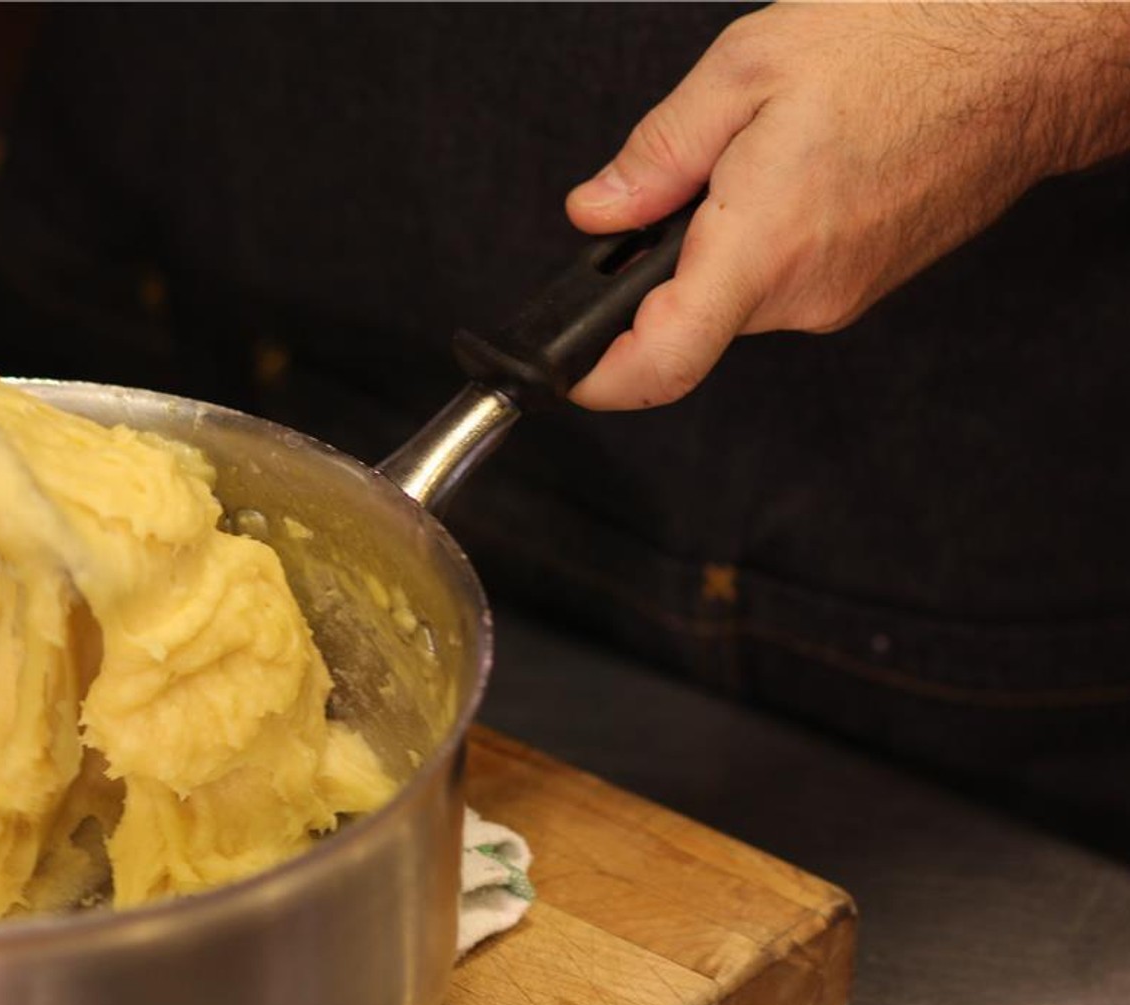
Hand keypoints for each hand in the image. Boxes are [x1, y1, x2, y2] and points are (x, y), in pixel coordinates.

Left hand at [565, 2, 1129, 410]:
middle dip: (656, 274)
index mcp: (763, 243)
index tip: (562, 371)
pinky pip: (778, 287)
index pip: (662, 360)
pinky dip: (758, 248)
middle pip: (686, 324)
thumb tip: (597, 213)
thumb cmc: (905, 44)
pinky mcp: (859, 289)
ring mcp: (838, 299)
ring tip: (751, 164)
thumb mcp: (746, 69)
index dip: (597, 380)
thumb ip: (656, 155)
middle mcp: (803, 293)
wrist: (1021, 56)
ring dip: (714, 251)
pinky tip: (791, 179)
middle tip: (674, 192)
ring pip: (732, 302)